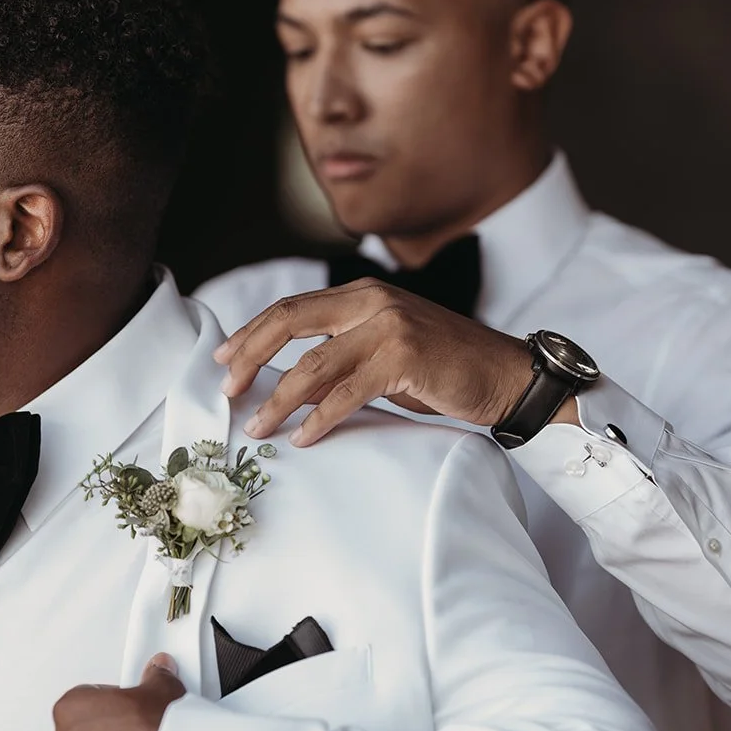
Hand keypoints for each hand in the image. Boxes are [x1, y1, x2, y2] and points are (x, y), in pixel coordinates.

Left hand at [214, 280, 568, 445]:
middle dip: (251, 356)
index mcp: (362, 294)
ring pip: (314, 363)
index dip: (252, 333)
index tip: (224, 359)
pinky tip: (303, 436)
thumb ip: (341, 357)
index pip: (292, 308)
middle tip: (227, 388)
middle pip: (290, 322)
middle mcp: (371, 301)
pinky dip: (320, 417)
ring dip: (279, 399)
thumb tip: (286, 385)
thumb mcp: (384, 353)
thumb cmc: (443, 370)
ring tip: (259, 426)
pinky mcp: (405, 356)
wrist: (506, 375)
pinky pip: (347, 391)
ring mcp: (389, 325)